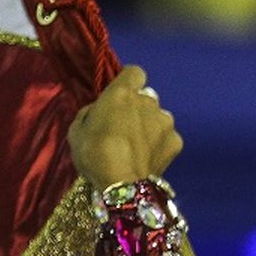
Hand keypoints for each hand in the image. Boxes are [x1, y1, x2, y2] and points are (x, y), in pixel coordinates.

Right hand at [67, 65, 182, 186]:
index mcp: (122, 93)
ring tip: (138, 146)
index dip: (129, 82)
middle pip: (146, 98)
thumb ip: (94, 111)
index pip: (135, 73)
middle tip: (124, 128)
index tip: (121, 95)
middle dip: (138, 108)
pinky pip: (168, 137)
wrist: (121, 183)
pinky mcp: (177, 141)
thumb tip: (102, 111)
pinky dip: (160, 143)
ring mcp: (166, 121)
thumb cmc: (93, 152)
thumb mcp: (78, 127)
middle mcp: (149, 102)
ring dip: (150, 125)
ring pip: (159, 117)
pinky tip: (149, 157)